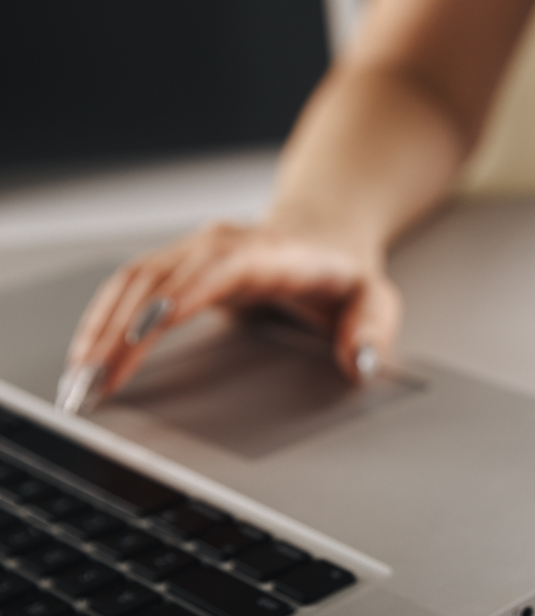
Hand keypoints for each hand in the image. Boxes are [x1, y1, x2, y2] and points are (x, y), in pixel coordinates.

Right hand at [58, 222, 401, 411]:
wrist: (323, 231)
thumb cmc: (343, 269)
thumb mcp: (375, 297)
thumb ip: (373, 328)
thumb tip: (359, 362)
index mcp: (270, 251)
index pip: (218, 268)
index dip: (181, 296)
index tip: (146, 330)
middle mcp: (221, 244)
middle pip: (160, 280)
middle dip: (121, 332)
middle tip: (95, 384)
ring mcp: (192, 251)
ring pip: (132, 284)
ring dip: (99, 332)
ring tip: (79, 383)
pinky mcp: (175, 265)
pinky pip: (127, 289)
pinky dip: (102, 323)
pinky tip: (86, 359)